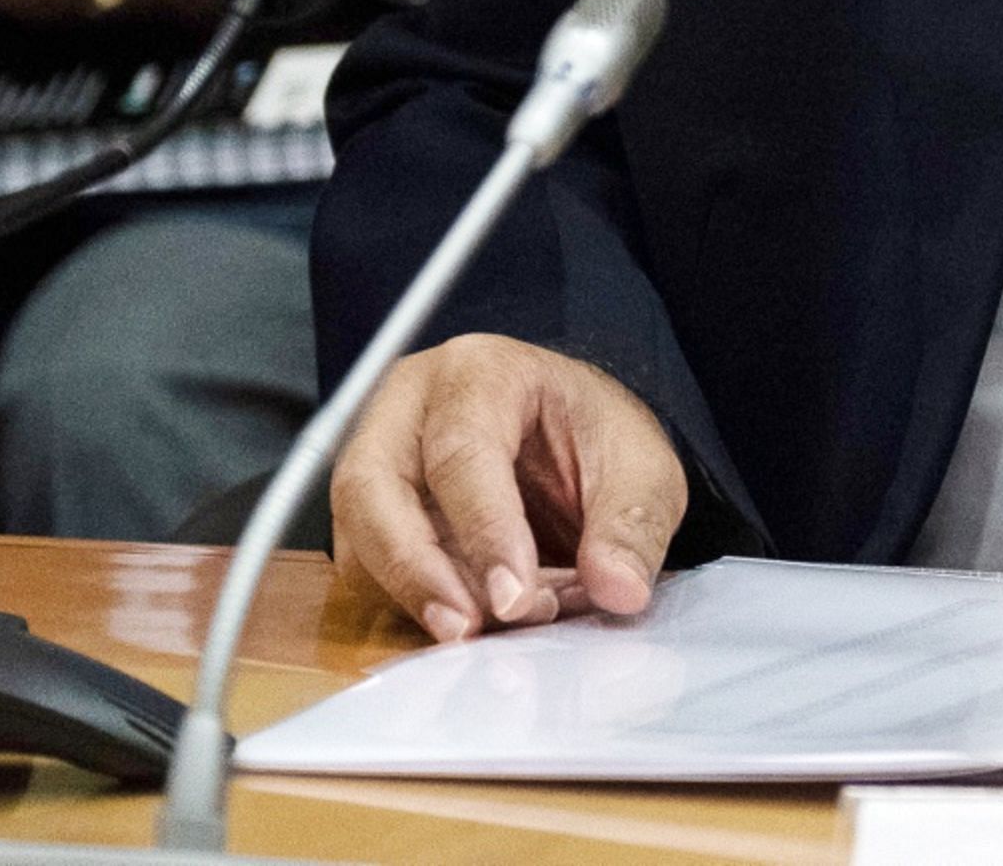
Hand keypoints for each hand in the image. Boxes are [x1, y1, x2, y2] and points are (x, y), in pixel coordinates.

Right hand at [330, 334, 689, 644]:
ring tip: (483, 630)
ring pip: (359, 535)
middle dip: (417, 570)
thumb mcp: (643, 469)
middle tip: (469, 629)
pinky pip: (363, 568)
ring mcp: (376, 457)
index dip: (485, 531)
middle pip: (372, 488)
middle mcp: (408, 406)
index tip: (514, 599)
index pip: (462, 452)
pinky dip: (412, 603)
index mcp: (481, 372)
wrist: (572, 441)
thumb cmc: (596, 436)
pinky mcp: (368, 514)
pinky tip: (469, 621)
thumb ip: (632, 525)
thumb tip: (619, 589)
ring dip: (416, 595)